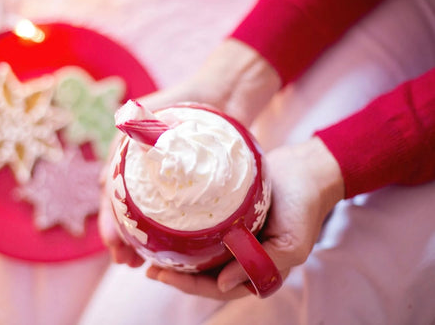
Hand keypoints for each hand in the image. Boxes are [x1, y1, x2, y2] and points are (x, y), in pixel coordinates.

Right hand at [98, 39, 280, 265]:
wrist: (224, 94)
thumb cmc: (185, 100)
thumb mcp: (149, 116)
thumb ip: (127, 142)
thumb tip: (106, 183)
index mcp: (126, 157)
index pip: (112, 195)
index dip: (109, 221)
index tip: (112, 244)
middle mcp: (141, 171)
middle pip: (125, 210)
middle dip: (121, 238)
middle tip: (125, 262)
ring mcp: (164, 180)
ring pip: (146, 215)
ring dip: (139, 240)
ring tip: (140, 264)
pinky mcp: (185, 186)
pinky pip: (173, 212)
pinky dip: (166, 231)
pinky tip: (167, 249)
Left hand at [146, 137, 344, 299]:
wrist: (306, 169)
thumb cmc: (303, 208)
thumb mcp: (291, 245)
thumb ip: (262, 267)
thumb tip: (222, 285)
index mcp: (254, 270)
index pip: (216, 287)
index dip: (187, 285)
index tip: (160, 274)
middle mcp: (240, 256)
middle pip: (202, 273)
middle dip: (175, 273)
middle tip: (148, 265)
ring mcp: (232, 235)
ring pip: (199, 252)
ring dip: (176, 253)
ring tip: (150, 248)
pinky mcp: (227, 214)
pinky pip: (202, 226)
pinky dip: (184, 229)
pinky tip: (165, 224)